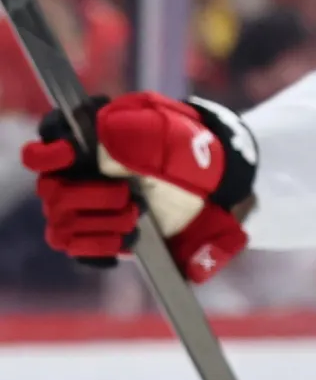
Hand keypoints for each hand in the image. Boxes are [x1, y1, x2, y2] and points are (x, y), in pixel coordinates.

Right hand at [21, 93, 257, 281]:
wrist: (209, 188)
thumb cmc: (184, 153)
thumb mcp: (168, 135)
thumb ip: (136, 132)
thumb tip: (105, 136)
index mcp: (86, 141)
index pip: (44, 144)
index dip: (49, 153)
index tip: (70, 155)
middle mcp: (74, 174)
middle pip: (51, 192)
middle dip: (90, 197)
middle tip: (127, 195)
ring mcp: (80, 207)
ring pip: (61, 223)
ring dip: (101, 222)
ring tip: (137, 214)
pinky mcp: (92, 234)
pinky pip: (73, 247)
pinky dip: (100, 245)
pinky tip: (128, 237)